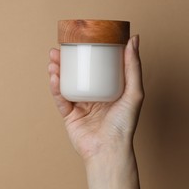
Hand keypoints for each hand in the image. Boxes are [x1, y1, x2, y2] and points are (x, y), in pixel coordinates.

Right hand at [48, 35, 143, 162]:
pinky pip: (61, 99)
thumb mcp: (134, 92)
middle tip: (59, 49)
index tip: (80, 40)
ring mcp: (80, 106)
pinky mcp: (70, 116)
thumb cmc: (124, 124)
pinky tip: (54, 77)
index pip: (96, 67)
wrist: (109, 149)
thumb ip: (134, 66)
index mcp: (108, 90)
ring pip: (66, 84)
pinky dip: (56, 88)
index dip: (87, 54)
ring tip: (53, 59)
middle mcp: (94, 96)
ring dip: (57, 71)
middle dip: (66, 60)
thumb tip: (135, 38)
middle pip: (77, 74)